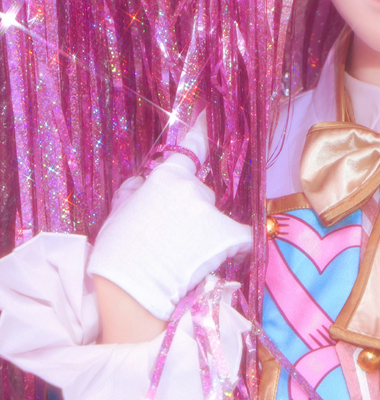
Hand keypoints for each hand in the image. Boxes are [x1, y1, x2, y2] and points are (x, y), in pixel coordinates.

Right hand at [88, 113, 251, 320]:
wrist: (132, 289)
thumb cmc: (118, 252)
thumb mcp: (117, 211)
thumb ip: (135, 190)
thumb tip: (144, 181)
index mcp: (167, 176)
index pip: (190, 146)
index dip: (200, 128)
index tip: (209, 111)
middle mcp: (194, 188)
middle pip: (200, 194)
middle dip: (191, 211)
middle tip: (172, 238)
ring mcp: (213, 212)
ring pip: (215, 218)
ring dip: (206, 233)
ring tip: (184, 257)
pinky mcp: (229, 236)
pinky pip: (240, 238)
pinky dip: (233, 246)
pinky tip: (218, 259)